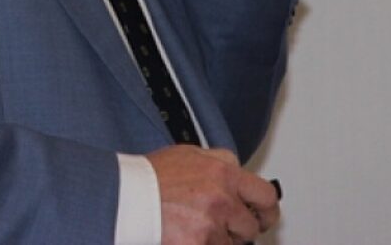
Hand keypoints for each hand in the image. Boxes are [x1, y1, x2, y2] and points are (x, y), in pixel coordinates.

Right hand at [147, 144, 280, 243]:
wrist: (124, 196)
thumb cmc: (151, 176)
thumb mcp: (188, 154)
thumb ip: (219, 161)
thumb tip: (237, 171)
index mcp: (223, 172)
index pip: (265, 195)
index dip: (266, 209)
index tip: (262, 215)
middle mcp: (221, 197)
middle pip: (251, 226)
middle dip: (239, 229)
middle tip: (223, 226)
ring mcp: (210, 224)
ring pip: (231, 243)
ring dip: (217, 240)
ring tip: (194, 227)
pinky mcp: (198, 244)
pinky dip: (201, 244)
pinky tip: (186, 236)